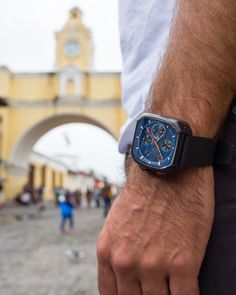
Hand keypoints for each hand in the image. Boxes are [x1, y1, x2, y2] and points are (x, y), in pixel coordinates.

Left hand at [97, 160, 213, 293]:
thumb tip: (122, 274)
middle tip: (155, 289)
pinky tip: (187, 290)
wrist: (168, 170)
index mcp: (107, 252)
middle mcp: (127, 262)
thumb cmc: (144, 194)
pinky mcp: (184, 263)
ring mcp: (155, 264)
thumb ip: (116, 250)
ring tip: (171, 287)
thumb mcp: (116, 222)